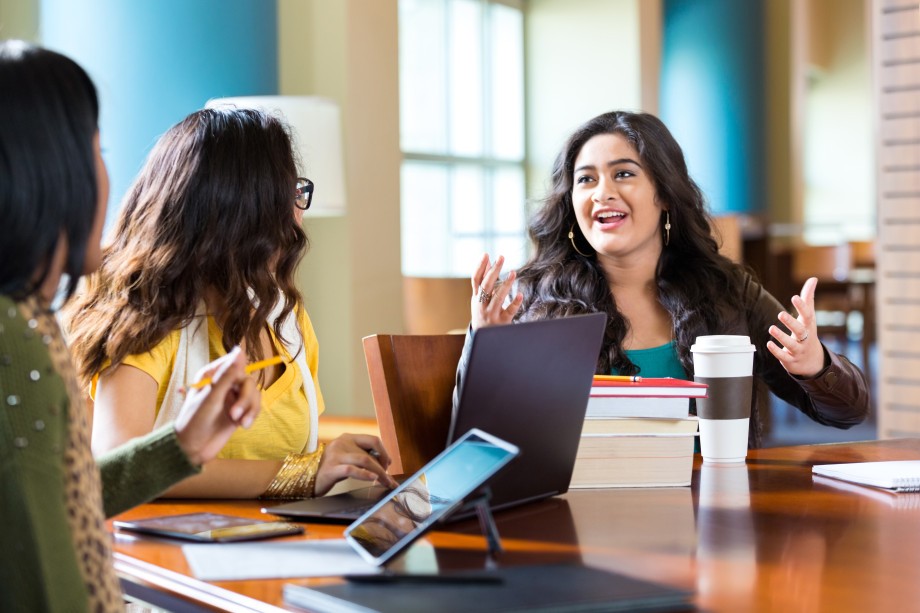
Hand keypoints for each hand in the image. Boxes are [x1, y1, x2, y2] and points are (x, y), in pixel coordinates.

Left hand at [173, 346, 261, 465]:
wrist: (192, 449)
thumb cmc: (194, 421)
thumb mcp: (211, 397)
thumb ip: (227, 375)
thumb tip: (239, 350)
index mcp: (211, 375)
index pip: (233, 364)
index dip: (239, 373)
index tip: (237, 386)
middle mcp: (223, 385)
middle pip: (247, 381)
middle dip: (245, 398)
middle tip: (235, 415)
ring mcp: (232, 399)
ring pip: (254, 394)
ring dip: (250, 408)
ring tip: (241, 423)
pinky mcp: (239, 412)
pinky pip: (254, 406)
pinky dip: (252, 415)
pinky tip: (244, 425)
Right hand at [314, 433, 398, 495]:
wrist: (308, 478)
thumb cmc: (332, 469)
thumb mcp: (349, 459)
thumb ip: (365, 456)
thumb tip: (388, 461)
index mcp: (348, 437)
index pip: (373, 440)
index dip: (384, 453)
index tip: (388, 466)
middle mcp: (342, 442)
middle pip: (370, 452)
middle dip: (383, 467)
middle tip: (389, 480)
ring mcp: (336, 454)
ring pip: (364, 460)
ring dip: (379, 472)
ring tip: (386, 482)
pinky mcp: (331, 468)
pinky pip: (351, 470)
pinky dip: (364, 474)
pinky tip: (372, 479)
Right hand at [470, 253, 522, 329]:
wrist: (483, 339)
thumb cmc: (484, 313)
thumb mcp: (481, 298)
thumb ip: (485, 281)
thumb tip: (487, 261)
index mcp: (476, 297)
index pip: (476, 279)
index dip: (480, 267)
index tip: (486, 254)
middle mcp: (481, 305)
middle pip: (486, 285)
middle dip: (493, 271)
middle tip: (501, 257)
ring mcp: (491, 314)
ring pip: (497, 298)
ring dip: (505, 284)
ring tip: (513, 272)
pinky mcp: (501, 322)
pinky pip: (508, 312)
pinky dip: (514, 303)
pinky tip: (520, 294)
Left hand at [766, 277, 826, 377]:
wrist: (813, 361)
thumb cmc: (807, 333)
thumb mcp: (809, 317)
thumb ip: (808, 298)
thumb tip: (813, 279)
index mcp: (809, 326)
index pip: (808, 315)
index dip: (802, 307)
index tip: (795, 297)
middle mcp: (805, 338)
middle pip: (800, 331)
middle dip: (791, 323)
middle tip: (780, 314)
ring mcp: (799, 350)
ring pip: (791, 344)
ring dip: (781, 337)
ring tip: (771, 328)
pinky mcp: (791, 360)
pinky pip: (784, 356)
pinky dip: (777, 351)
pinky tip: (768, 344)